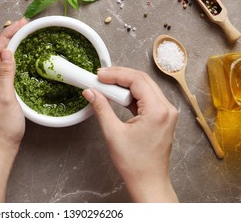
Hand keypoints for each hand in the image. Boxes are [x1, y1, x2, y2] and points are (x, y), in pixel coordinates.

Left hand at [0, 18, 26, 202]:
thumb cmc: (3, 127)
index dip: (9, 34)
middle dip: (10, 36)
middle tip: (25, 25)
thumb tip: (7, 51)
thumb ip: (6, 73)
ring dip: (10, 46)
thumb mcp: (6, 98)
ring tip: (22, 35)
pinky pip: (2, 70)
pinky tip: (18, 57)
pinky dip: (11, 60)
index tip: (22, 22)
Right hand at [82, 66, 178, 202]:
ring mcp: (167, 113)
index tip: (99, 75)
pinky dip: (132, 94)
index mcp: (157, 111)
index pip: (137, 80)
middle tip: (101, 77)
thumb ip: (101, 108)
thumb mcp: (113, 133)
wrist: (148, 182)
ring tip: (106, 85)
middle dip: (120, 75)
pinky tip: (118, 96)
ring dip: (125, 84)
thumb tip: (91, 92)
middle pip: (143, 80)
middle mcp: (167, 109)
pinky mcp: (163, 118)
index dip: (116, 74)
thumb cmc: (135, 164)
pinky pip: (147, 98)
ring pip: (145, 87)